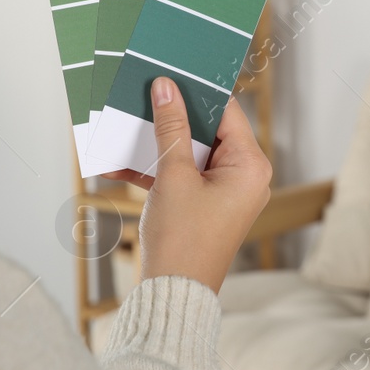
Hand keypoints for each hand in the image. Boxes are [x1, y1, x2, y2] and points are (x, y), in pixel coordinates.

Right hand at [102, 77, 271, 293]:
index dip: (197, 92)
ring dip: (157, 145)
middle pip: (207, 131)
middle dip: (172, 117)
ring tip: (126, 125)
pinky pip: (181, 177)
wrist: (172, 296)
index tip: (170, 73)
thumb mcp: (172, 175)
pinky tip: (117, 165)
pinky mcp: (204, 207)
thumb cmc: (181, 239)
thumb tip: (165, 88)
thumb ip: (170, 128)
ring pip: (189, 154)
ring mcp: (225, 193)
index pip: (226, 112)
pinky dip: (154, 171)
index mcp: (251, 166)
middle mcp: (245, 177)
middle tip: (144, 93)